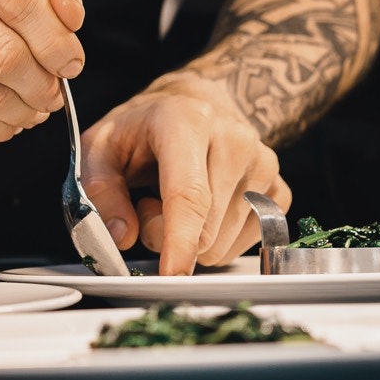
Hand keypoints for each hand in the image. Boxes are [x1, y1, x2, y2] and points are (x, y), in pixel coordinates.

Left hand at [81, 72, 291, 275]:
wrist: (194, 104)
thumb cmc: (146, 127)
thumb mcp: (101, 147)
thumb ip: (101, 190)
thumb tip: (122, 236)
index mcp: (187, 122)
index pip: (189, 193)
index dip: (179, 240)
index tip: (171, 275)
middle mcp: (234, 140)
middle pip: (205, 228)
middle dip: (167, 235)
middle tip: (150, 202)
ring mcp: (263, 164)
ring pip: (224, 244)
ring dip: (193, 237)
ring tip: (178, 198)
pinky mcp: (279, 187)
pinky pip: (247, 243)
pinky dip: (219, 238)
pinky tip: (207, 206)